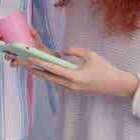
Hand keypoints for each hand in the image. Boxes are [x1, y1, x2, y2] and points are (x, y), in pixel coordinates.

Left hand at [4, 36, 139, 97]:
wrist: (115, 84)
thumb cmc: (105, 69)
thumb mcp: (90, 55)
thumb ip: (74, 51)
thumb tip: (63, 52)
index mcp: (74, 77)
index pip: (52, 68)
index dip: (39, 62)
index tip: (29, 58)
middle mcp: (70, 85)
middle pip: (48, 76)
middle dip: (35, 69)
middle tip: (23, 62)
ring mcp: (71, 88)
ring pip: (52, 79)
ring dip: (41, 73)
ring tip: (31, 65)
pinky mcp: (73, 89)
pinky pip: (58, 81)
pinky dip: (50, 75)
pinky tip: (45, 69)